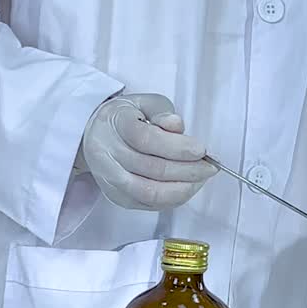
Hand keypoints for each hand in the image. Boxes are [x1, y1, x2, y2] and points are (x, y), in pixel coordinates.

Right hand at [78, 93, 216, 210]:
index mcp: (114, 123)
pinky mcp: (117, 197)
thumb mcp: (144, 103)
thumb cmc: (126, 119)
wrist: (97, 136)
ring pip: (149, 192)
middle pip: (151, 168)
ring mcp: (110, 179)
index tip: (200, 149)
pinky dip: (173, 199)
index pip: (145, 139)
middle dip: (187, 170)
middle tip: (209, 166)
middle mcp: (106, 154)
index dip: (177, 147)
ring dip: (182, 188)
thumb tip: (176, 126)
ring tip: (200, 179)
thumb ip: (163, 111)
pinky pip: (149, 204)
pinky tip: (186, 187)